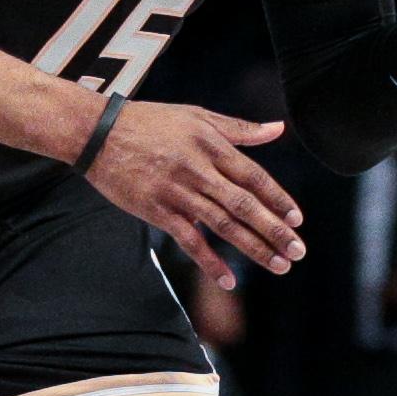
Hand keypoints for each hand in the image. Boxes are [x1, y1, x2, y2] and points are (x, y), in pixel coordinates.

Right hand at [82, 100, 305, 287]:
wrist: (98, 133)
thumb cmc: (149, 121)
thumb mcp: (196, 116)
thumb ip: (239, 129)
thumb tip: (278, 129)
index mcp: (211, 145)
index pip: (254, 176)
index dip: (277, 199)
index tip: (297, 219)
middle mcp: (198, 170)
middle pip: (244, 205)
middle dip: (274, 231)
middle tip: (298, 251)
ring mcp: (178, 192)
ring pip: (223, 225)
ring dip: (254, 248)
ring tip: (279, 265)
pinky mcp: (157, 211)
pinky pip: (189, 240)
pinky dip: (210, 261)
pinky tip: (229, 279)